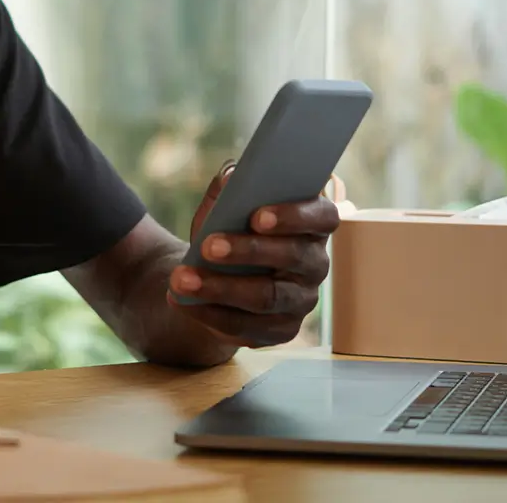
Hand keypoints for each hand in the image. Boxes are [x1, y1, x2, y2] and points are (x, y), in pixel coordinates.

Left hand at [168, 162, 339, 347]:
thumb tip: (231, 176)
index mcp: (313, 224)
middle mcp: (315, 263)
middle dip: (247, 251)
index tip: (258, 216)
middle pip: (292, 257)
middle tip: (208, 246)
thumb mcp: (225, 206)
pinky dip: (211, 314)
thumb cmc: (229, 229)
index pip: (324, 217)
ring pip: (267, 297)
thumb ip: (229, 188)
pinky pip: (249, 326)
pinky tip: (185, 303)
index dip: (295, 216)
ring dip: (221, 288)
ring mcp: (302, 300)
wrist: (217, 274)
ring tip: (182, 279)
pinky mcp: (282, 329)